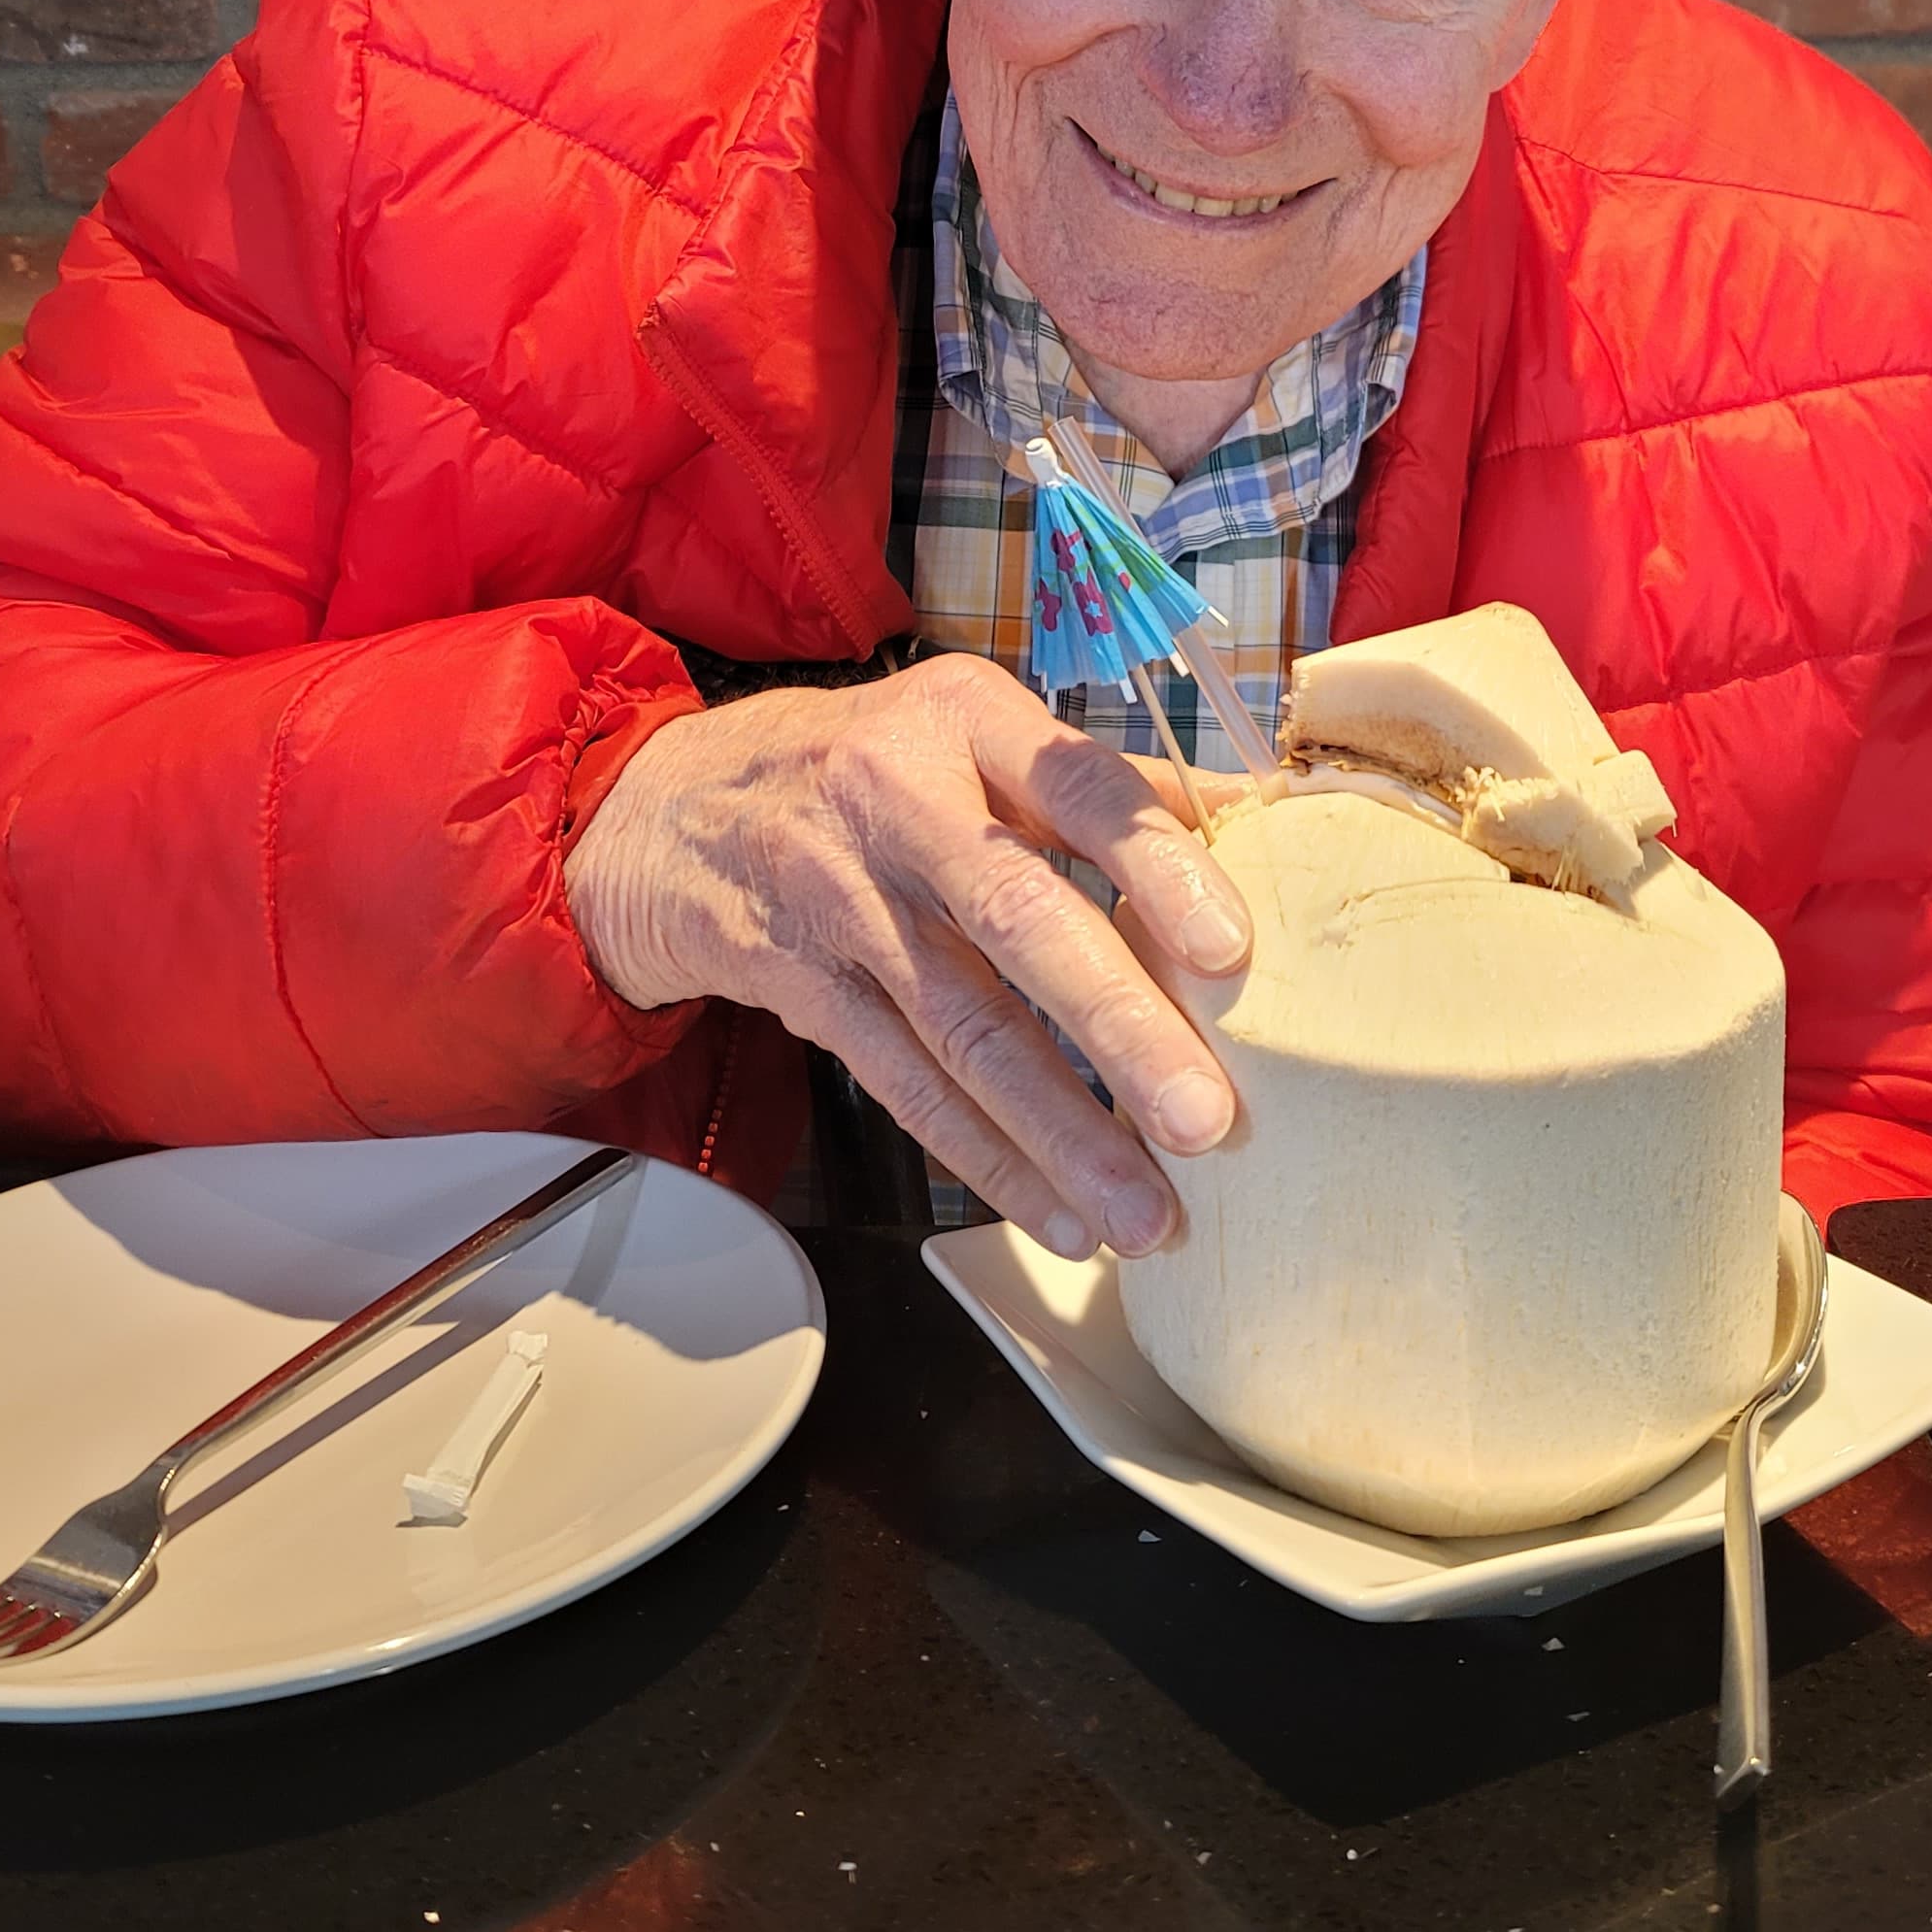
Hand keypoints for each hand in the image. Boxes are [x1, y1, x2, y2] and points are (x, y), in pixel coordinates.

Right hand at [567, 656, 1249, 1258]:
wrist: (670, 810)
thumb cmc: (867, 764)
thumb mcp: (973, 728)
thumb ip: (1106, 780)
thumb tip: (1261, 818)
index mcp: (964, 717)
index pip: (1075, 785)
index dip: (1155, 865)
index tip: (1231, 950)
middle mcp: (897, 801)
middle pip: (1016, 919)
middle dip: (1118, 1028)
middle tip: (1206, 1119)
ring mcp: (841, 901)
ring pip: (961, 1028)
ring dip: (1062, 1132)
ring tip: (1147, 1210)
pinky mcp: (804, 988)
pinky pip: (905, 1085)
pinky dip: (987, 1158)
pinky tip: (1057, 1213)